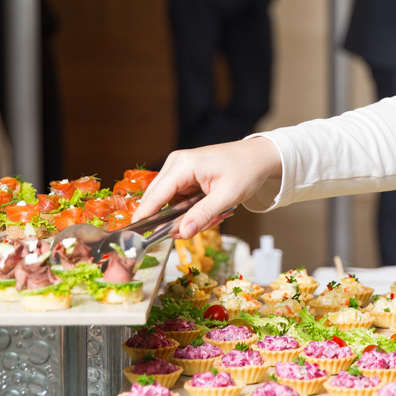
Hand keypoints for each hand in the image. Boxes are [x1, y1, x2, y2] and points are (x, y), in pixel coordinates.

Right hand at [131, 136, 282, 238]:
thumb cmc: (246, 170)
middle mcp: (176, 164)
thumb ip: (203, 215)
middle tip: (198, 228)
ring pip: (168, 203)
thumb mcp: (227, 196)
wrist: (258, 156)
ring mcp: (178, 169)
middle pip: (158, 201)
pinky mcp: (184, 176)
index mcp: (183, 165)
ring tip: (215, 216)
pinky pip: (178, 200)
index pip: (154, 196)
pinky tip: (212, 211)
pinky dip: (191, 211)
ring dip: (187, 216)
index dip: (144, 218)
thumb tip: (182, 233)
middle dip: (174, 220)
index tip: (137, 238)